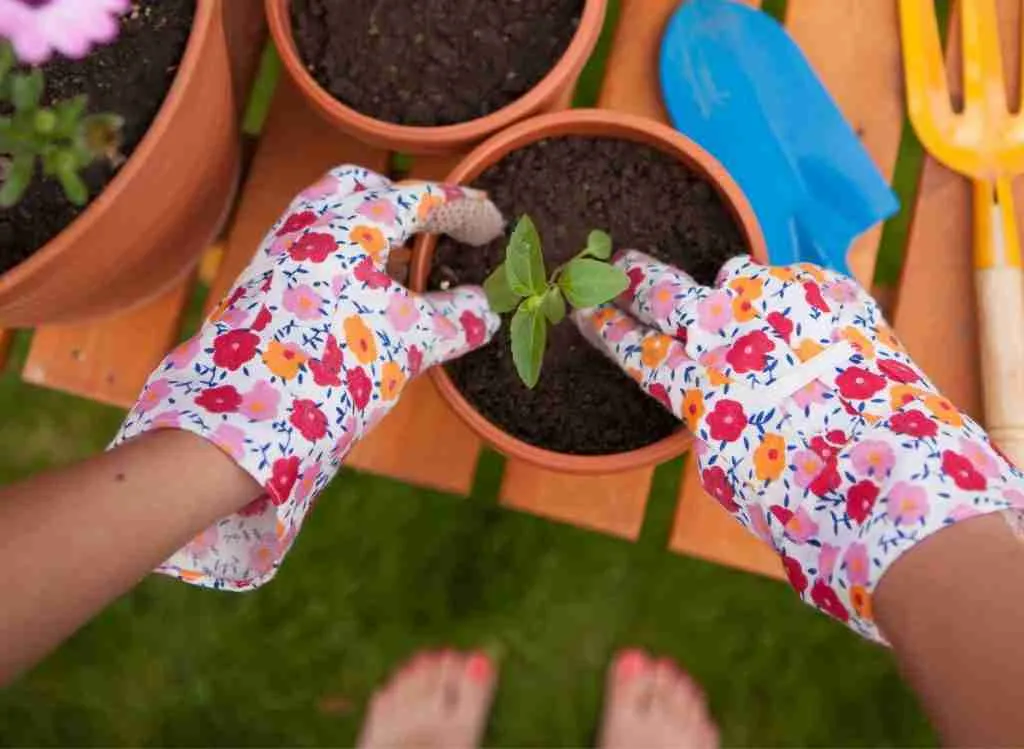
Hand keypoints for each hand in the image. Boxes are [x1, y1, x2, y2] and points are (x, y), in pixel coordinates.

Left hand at [114, 166, 503, 588]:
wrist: (247, 420)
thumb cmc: (336, 367)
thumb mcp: (409, 343)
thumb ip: (453, 320)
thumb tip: (487, 311)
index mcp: (348, 227)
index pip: (415, 200)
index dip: (460, 209)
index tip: (491, 224)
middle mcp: (306, 227)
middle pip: (360, 188)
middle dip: (404, 203)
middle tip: (436, 231)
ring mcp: (278, 255)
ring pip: (332, 219)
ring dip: (375, 233)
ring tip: (408, 270)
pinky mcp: (261, 286)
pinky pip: (314, 250)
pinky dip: (350, 258)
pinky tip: (367, 298)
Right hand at [576, 251, 1023, 641]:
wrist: (896, 476)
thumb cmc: (807, 502)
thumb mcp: (734, 478)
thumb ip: (713, 426)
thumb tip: (718, 398)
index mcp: (698, 390)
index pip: (636, 349)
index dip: (607, 329)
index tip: (586, 310)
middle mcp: (729, 337)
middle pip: (666, 292)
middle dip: (636, 278)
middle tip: (621, 263)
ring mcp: (781, 305)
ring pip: (736, 275)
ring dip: (732, 292)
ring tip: (744, 309)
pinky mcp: (831, 293)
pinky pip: (798, 285)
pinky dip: (796, 302)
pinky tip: (810, 330)